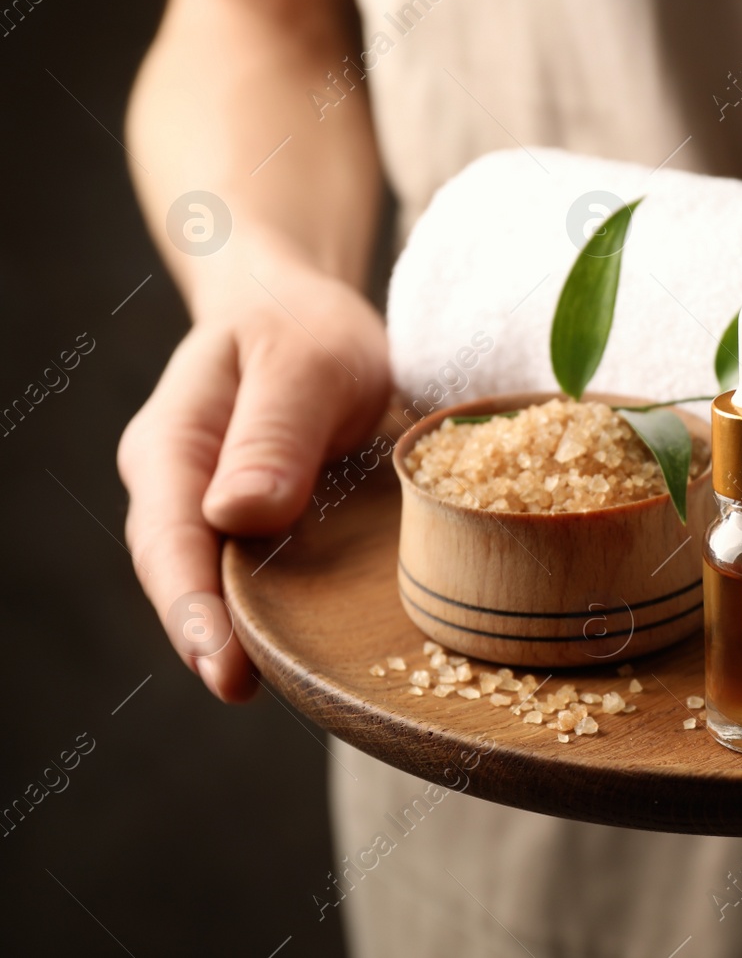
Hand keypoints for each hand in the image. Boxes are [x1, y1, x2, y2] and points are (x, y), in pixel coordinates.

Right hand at [118, 244, 389, 701]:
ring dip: (241, 634)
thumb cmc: (302, 326)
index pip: (169, 537)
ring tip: (285, 686)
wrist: (300, 310)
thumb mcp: (305, 360)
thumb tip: (238, 514)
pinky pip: (256, 572)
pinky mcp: (253, 521)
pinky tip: (311, 648)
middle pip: (183, 574)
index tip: (221, 664)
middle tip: (244, 691)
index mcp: (173, 443)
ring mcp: (211, 506)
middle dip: (208, 638)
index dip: (191, 606)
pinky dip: (277, 610)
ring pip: (218, 581)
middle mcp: (179, 485)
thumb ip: (275, 431)